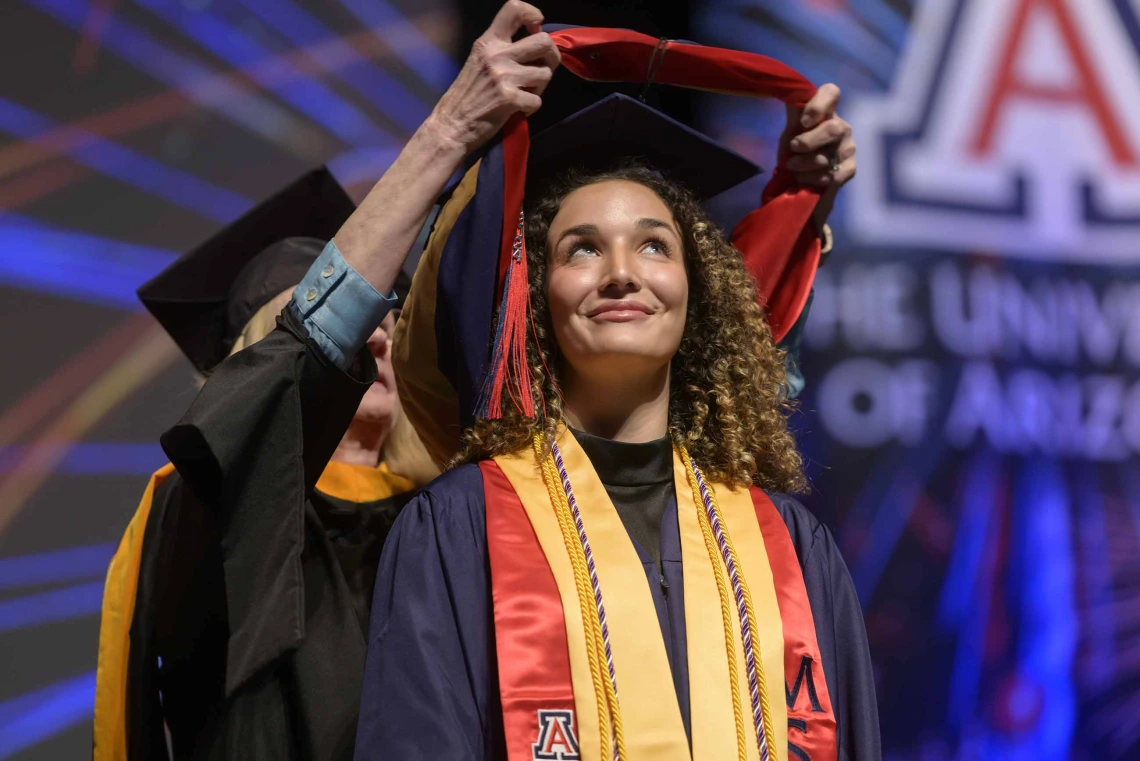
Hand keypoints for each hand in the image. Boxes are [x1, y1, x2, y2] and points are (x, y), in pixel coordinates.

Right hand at [426, 1, 560, 154]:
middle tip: (543, 68)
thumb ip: (502, 50)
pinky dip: (530, 108)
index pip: (513, 9)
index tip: (537, 27)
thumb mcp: (479, 61)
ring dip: (539, 87)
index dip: (533, 13)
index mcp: (488, 41)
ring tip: (523, 93)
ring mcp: (504, 76)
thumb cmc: (467, 95)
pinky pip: (537, 101)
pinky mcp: (510, 98)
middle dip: (551, 56)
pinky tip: (516, 109)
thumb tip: (535, 43)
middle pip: (544, 41)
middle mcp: (497, 54)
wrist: (451, 125)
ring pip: (545, 74)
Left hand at [780, 83, 855, 228]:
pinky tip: (806, 179)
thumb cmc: (796, 149)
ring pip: (828, 156)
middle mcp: (841, 127)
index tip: (804, 122)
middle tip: (794, 148)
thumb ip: (794, 116)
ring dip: (805, 165)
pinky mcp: (850, 169)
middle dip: (808, 142)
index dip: (818, 105)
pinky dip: (813, 179)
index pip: (831, 92)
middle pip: (833, 129)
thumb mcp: (791, 131)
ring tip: (794, 168)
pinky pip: (832, 176)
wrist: (800, 178)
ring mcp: (848, 148)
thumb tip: (792, 97)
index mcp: (826, 112)